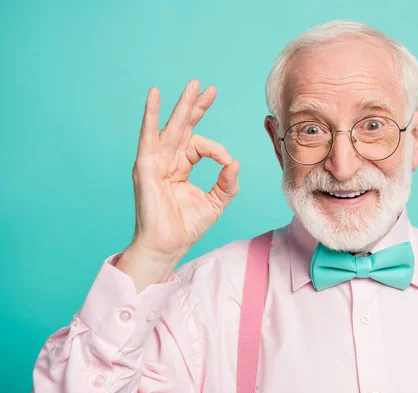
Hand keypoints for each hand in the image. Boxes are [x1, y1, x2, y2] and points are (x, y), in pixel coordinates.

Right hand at [116, 80, 239, 290]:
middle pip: (184, 126)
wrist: (167, 245)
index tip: (228, 162)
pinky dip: (150, 114)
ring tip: (193, 85)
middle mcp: (168, 159)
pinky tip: (154, 95)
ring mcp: (156, 161)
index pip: (201, 145)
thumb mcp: (216, 202)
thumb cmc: (186, 227)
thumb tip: (235, 162)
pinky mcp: (146, 165)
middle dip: (197, 106)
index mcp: (182, 166)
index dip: (218, 150)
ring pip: (171, 126)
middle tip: (209, 87)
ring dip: (182, 105)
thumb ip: (227, 182)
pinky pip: (148, 135)